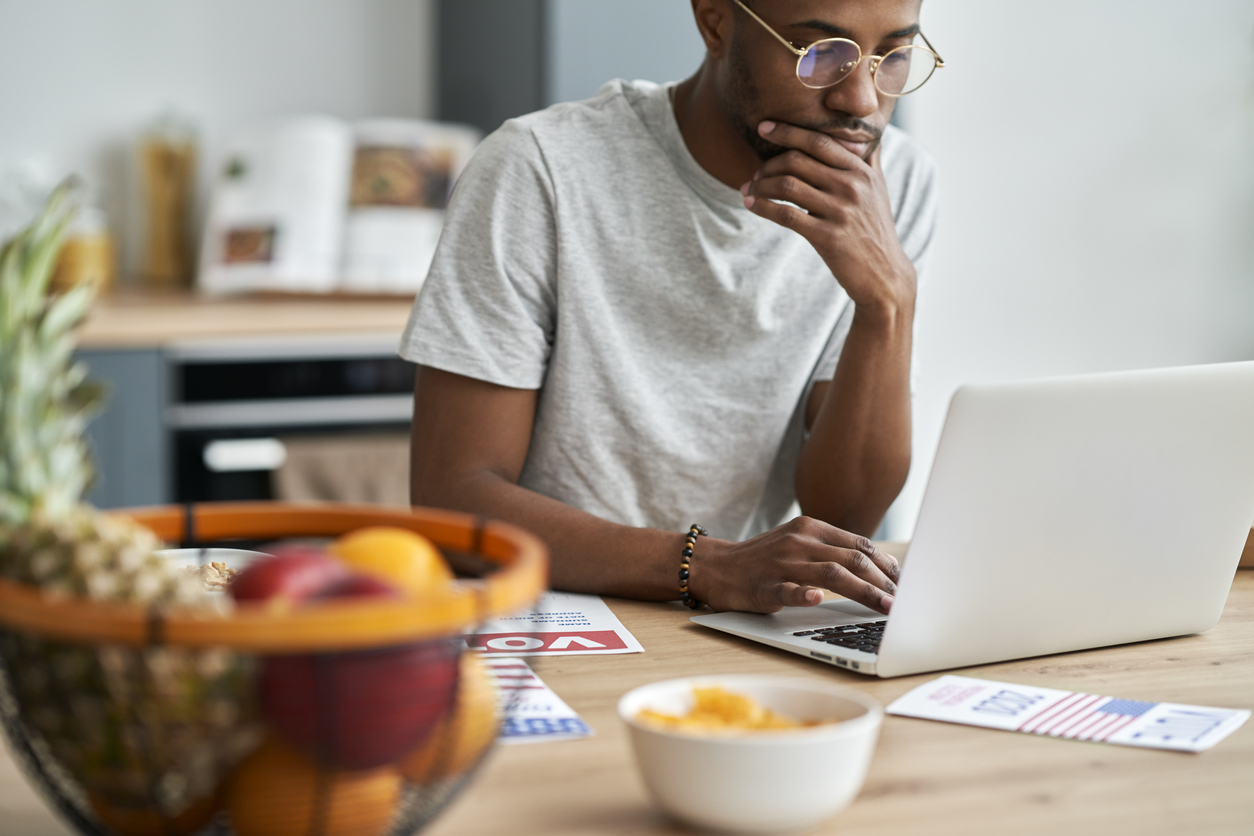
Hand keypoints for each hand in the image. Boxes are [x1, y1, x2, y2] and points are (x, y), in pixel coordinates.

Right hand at [688, 517, 899, 614]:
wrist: (716, 566)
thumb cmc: (763, 559)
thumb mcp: (798, 543)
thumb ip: (831, 550)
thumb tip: (877, 567)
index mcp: (811, 528)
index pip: (860, 545)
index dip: (888, 566)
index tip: (907, 584)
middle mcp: (799, 542)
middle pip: (853, 559)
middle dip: (885, 583)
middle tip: (905, 603)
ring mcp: (782, 563)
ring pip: (831, 574)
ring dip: (864, 592)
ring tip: (886, 608)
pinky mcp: (764, 585)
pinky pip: (786, 589)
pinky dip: (803, 594)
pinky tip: (816, 599)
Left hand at [741, 120, 915, 315]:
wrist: (885, 275)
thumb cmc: (876, 229)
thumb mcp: (880, 190)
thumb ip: (871, 159)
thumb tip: (869, 132)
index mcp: (861, 171)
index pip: (818, 141)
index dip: (787, 131)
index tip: (763, 127)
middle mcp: (851, 187)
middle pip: (797, 160)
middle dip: (768, 163)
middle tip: (755, 173)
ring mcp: (840, 212)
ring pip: (787, 185)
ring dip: (760, 185)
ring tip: (749, 189)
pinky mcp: (827, 237)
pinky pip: (786, 215)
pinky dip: (763, 207)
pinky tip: (751, 205)